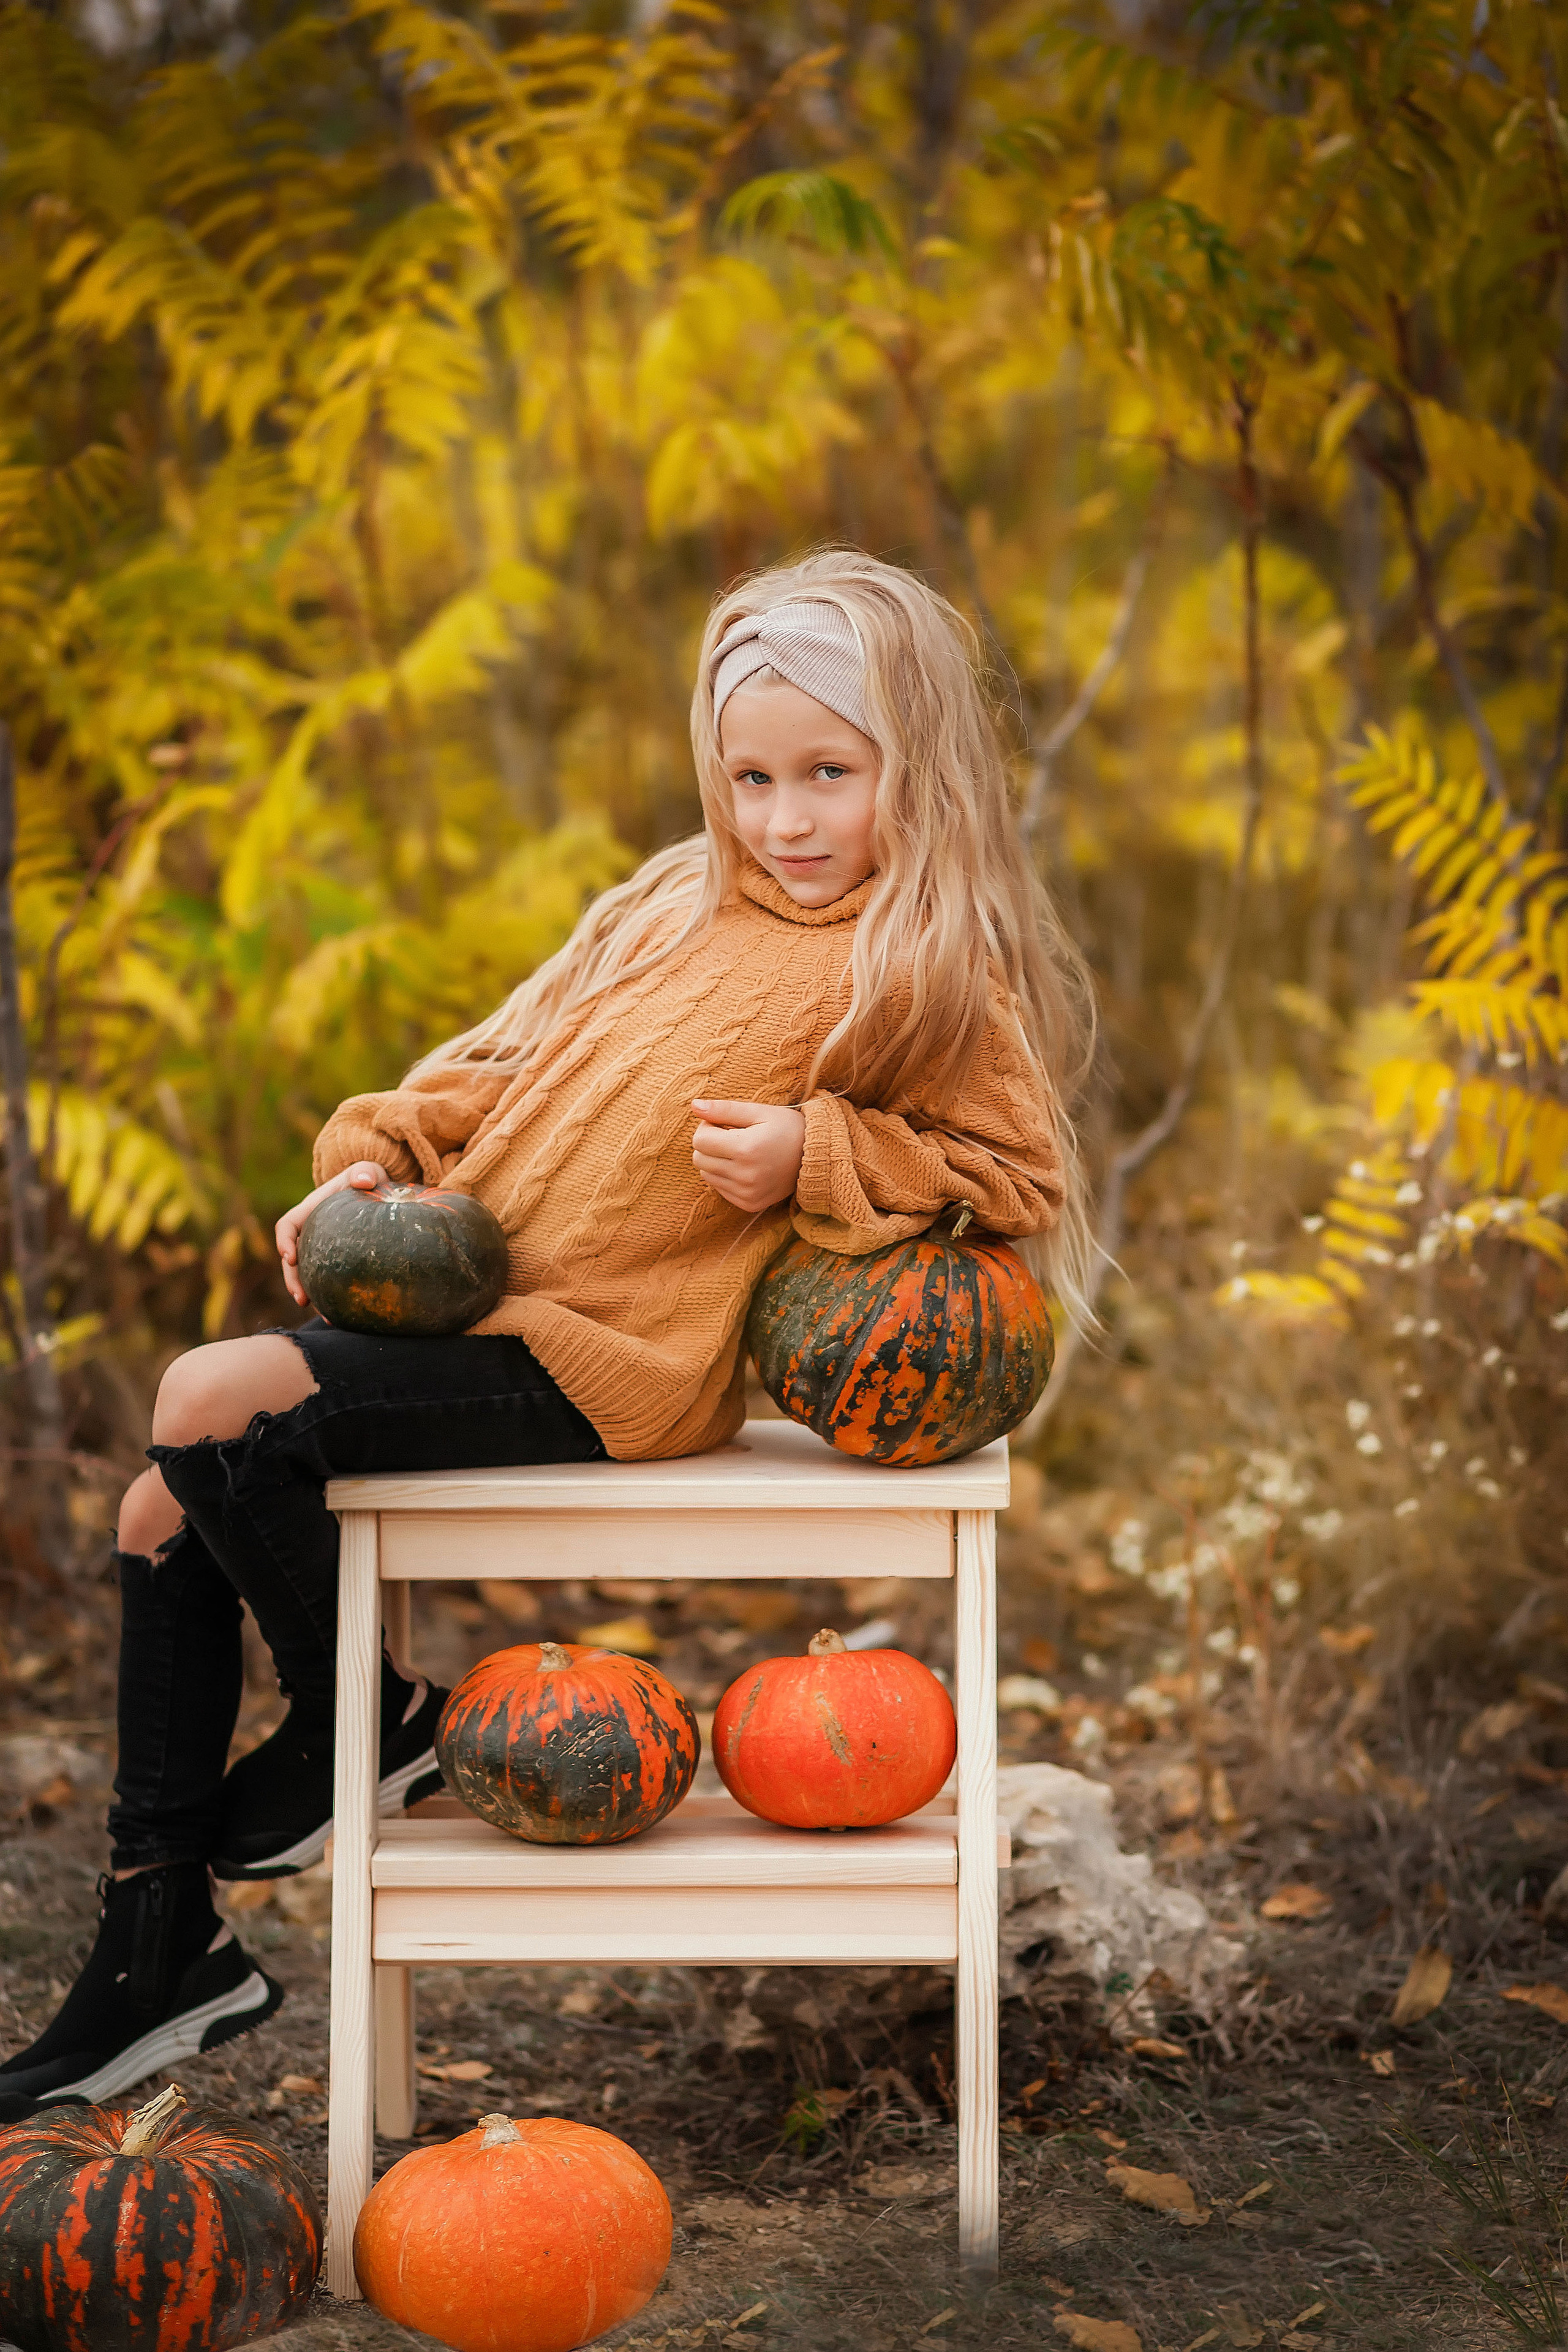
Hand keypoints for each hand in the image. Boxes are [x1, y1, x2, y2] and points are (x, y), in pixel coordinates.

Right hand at [275, 1161, 388, 1308]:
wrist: (378, 1189)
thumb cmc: (368, 1178)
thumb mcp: (368, 1171)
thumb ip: (365, 1171)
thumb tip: (363, 1180)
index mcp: (311, 1210)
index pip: (288, 1225)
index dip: (284, 1241)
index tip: (289, 1257)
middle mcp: (311, 1231)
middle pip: (291, 1258)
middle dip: (292, 1279)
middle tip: (301, 1298)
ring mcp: (320, 1247)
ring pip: (307, 1274)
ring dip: (309, 1294)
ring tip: (323, 1314)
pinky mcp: (334, 1259)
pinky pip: (326, 1280)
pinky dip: (330, 1297)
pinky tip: (342, 1316)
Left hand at [691, 1100, 805, 1214]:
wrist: (817, 1158)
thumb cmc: (788, 1128)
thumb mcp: (759, 1112)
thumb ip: (724, 1109)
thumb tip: (694, 1105)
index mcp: (746, 1149)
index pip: (699, 1140)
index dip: (707, 1127)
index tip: (725, 1124)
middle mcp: (745, 1175)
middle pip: (698, 1159)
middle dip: (709, 1144)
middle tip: (731, 1136)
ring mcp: (747, 1193)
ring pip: (706, 1174)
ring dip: (716, 1161)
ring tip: (740, 1152)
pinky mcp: (749, 1204)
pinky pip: (719, 1189)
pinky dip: (726, 1176)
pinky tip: (746, 1167)